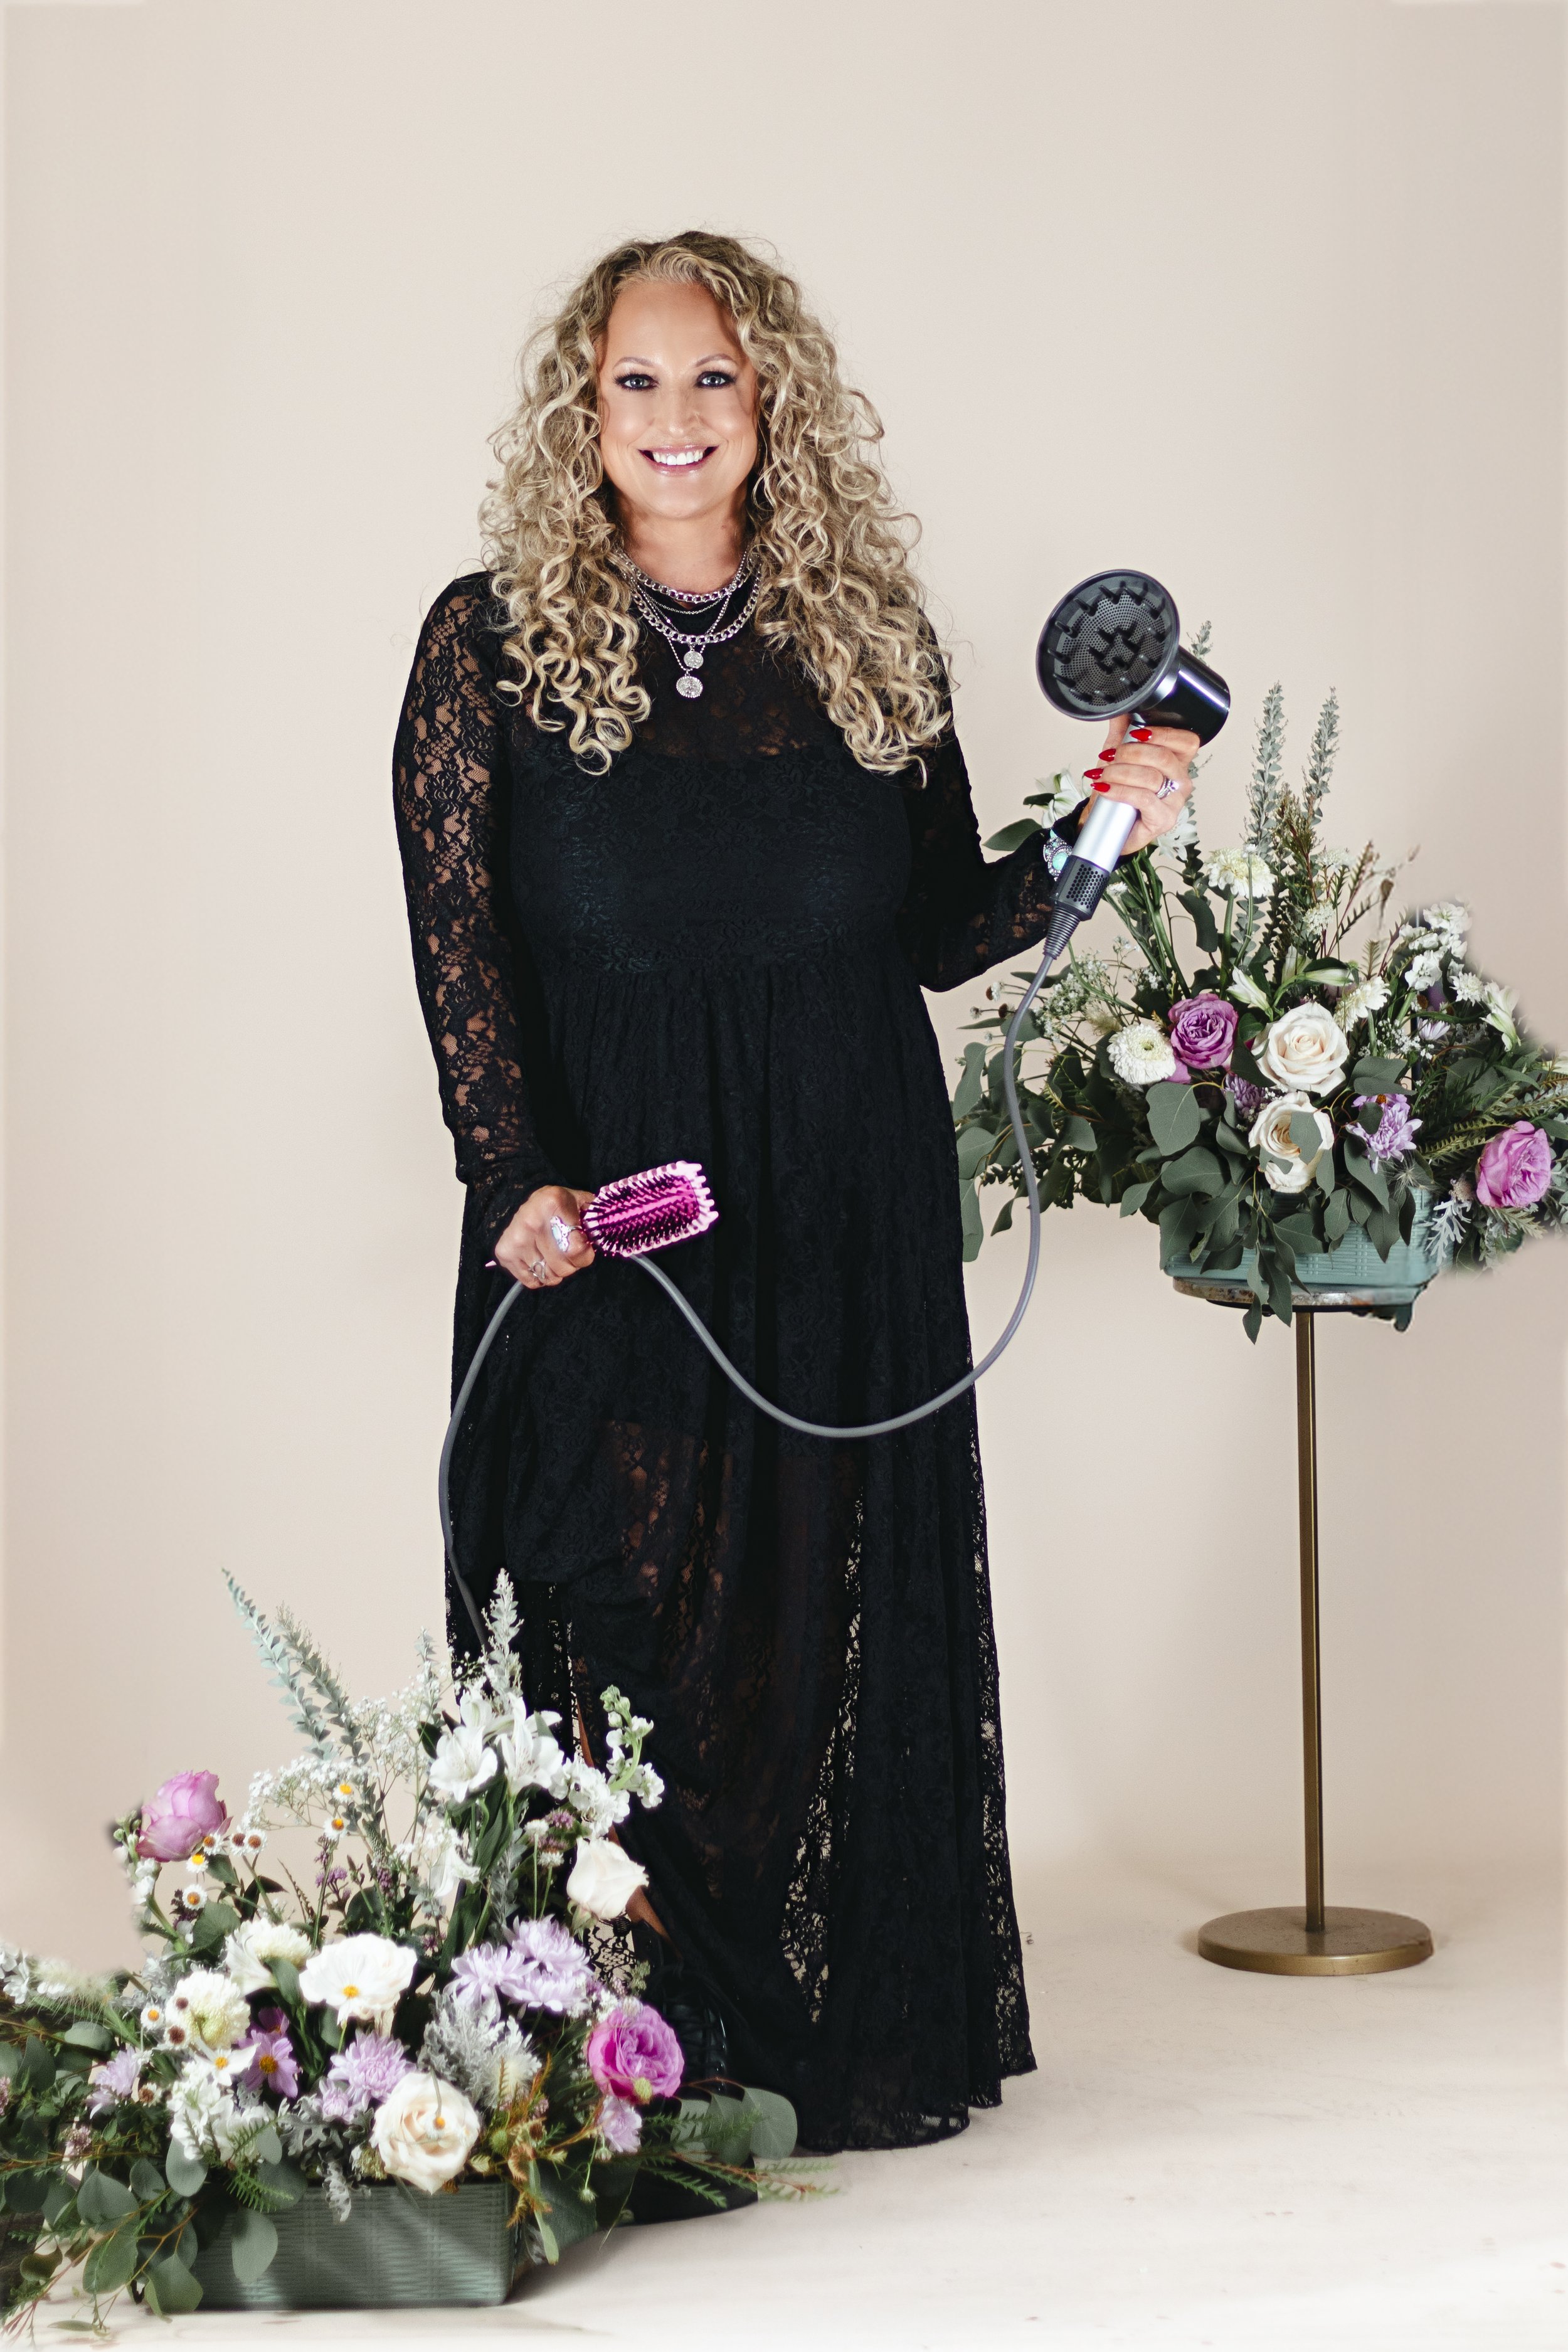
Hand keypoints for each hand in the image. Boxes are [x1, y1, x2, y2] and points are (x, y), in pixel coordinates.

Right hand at [495, 1186, 596, 1289]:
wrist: (519, 1201)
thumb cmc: (555, 1205)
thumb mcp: (577, 1200)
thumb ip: (594, 1215)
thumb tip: (604, 1233)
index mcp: (553, 1203)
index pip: (577, 1249)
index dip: (585, 1254)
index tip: (584, 1248)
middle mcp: (532, 1222)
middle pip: (564, 1268)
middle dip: (572, 1264)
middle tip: (568, 1252)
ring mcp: (516, 1240)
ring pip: (549, 1277)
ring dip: (556, 1271)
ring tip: (554, 1255)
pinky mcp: (505, 1254)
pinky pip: (533, 1282)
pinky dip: (540, 1276)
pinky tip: (540, 1260)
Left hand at [1081, 717, 1197, 854]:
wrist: (1106, 827)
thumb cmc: (1118, 792)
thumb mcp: (1117, 756)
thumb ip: (1121, 731)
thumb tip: (1121, 707)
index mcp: (1176, 762)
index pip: (1187, 741)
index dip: (1163, 734)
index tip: (1137, 733)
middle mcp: (1180, 781)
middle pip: (1164, 757)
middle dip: (1131, 753)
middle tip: (1110, 757)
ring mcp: (1174, 802)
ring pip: (1151, 777)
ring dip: (1120, 773)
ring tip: (1102, 776)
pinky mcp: (1163, 819)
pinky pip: (1143, 798)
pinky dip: (1120, 790)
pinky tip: (1106, 789)